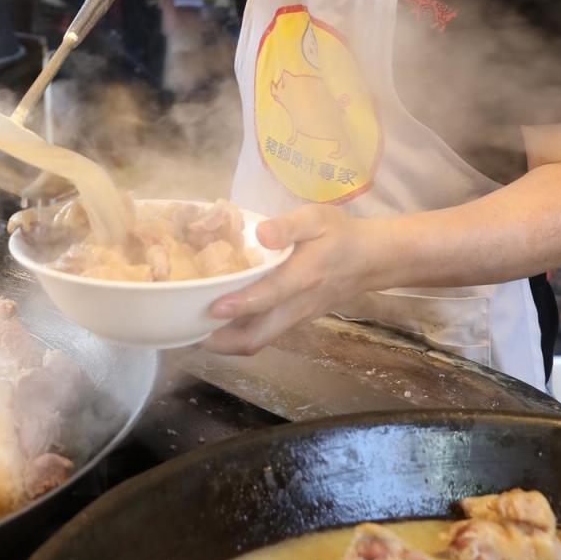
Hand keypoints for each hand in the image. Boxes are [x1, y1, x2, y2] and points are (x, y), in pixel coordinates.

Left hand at [203, 205, 375, 355]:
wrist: (372, 259)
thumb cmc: (340, 234)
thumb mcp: (317, 218)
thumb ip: (289, 225)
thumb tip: (262, 234)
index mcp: (303, 276)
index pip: (269, 296)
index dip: (240, 304)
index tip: (211, 307)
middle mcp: (298, 305)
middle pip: (258, 336)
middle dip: (221, 339)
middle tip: (188, 329)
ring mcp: (297, 317)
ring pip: (259, 340)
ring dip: (227, 341)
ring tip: (196, 329)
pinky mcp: (296, 320)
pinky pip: (266, 334)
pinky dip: (241, 333)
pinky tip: (222, 321)